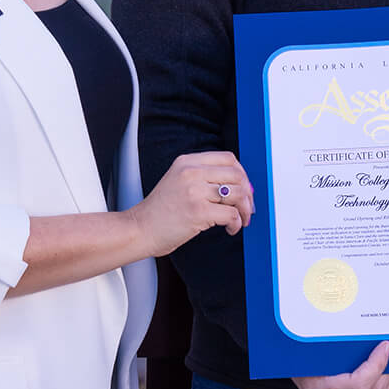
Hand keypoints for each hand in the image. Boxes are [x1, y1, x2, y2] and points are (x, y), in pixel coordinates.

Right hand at [131, 151, 254, 256]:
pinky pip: (232, 214)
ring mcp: (195, 191)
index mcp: (187, 162)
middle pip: (237, 175)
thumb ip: (202, 177)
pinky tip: (231, 228)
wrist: (140, 229)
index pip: (227, 158)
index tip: (244, 188)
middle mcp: (191, 173)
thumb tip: (238, 185)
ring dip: (245, 210)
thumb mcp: (178, 182)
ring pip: (238, 194)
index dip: (242, 173)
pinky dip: (237, 223)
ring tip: (241, 219)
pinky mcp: (199, 212)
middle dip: (248, 194)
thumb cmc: (159, 212)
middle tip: (247, 207)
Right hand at [293, 341, 388, 388]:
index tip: (385, 346)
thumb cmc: (296, 349)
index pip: (358, 385)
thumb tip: (362, 327)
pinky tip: (386, 366)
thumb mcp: (307, 343)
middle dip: (388, 369)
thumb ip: (330, 340)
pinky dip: (385, 382)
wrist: (286, 363)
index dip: (376, 366)